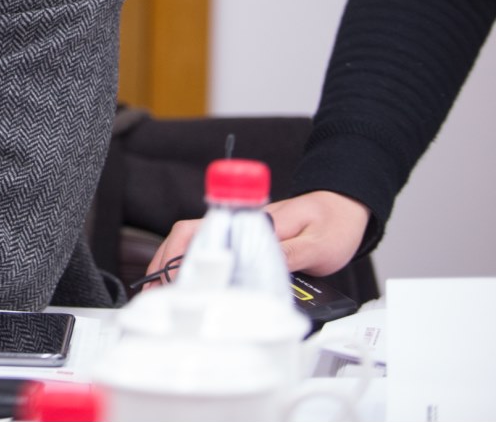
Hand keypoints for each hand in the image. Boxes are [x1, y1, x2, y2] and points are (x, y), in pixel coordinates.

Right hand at [141, 188, 371, 287]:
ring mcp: (236, 229)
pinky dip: (186, 264)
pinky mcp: (240, 239)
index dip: (186, 254)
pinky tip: (182, 282)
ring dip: (171, 263)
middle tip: (155, 291)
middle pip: (188, 234)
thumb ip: (290, 254)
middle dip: (166, 260)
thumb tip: (260, 265)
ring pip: (192, 241)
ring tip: (159, 291)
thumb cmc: (332, 222)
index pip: (208, 231)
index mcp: (253, 220)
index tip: (175, 279)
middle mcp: (238, 222)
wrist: (344, 206)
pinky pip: (205, 248)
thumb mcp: (318, 244)